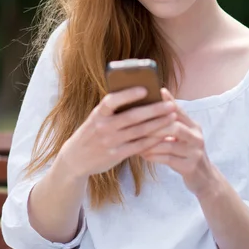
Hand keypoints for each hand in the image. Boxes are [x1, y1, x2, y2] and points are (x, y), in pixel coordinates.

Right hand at [58, 87, 177, 179]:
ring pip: (140, 131)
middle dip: (155, 110)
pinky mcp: (116, 155)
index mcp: (98, 113)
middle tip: (170, 105)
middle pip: (133, 116)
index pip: (112, 100)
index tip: (145, 89)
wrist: (76, 158)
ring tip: (172, 118)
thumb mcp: (96, 118)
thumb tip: (141, 98)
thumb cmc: (92, 133)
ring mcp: (110, 142)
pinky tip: (164, 135)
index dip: (128, 94)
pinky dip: (153, 140)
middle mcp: (103, 127)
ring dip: (158, 124)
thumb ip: (113, 110)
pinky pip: (139, 146)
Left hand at [141, 88, 217, 196]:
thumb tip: (151, 107)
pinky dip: (154, 156)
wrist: (204, 179)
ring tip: (136, 142)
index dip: (168, 102)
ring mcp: (195, 152)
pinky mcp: (190, 166)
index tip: (156, 92)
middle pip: (175, 126)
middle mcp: (196, 137)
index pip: (179, 111)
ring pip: (170, 144)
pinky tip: (143, 155)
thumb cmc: (186, 154)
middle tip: (136, 125)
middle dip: (154, 126)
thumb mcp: (183, 137)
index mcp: (194, 127)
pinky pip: (168, 159)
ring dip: (150, 143)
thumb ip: (171, 124)